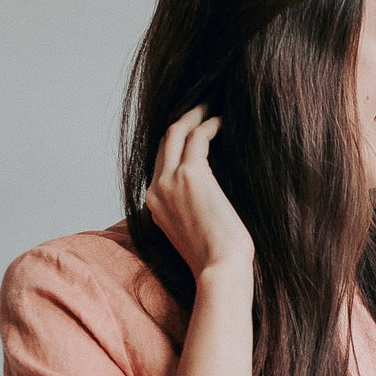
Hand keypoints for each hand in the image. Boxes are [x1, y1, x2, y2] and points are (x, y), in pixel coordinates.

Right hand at [145, 105, 256, 279]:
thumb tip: (205, 198)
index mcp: (153, 205)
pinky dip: (209, 124)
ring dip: (194, 114)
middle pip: (163, 141)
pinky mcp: (191, 175)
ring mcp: (170, 182)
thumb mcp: (191, 233)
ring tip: (211, 105)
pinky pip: (197, 137)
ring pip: (176, 132)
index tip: (192, 128)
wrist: (220, 271)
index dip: (175, 142)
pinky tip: (222, 121)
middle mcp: (155, 191)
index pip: (159, 162)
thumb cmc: (215, 259)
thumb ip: (187, 211)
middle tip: (200, 106)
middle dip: (182, 119)